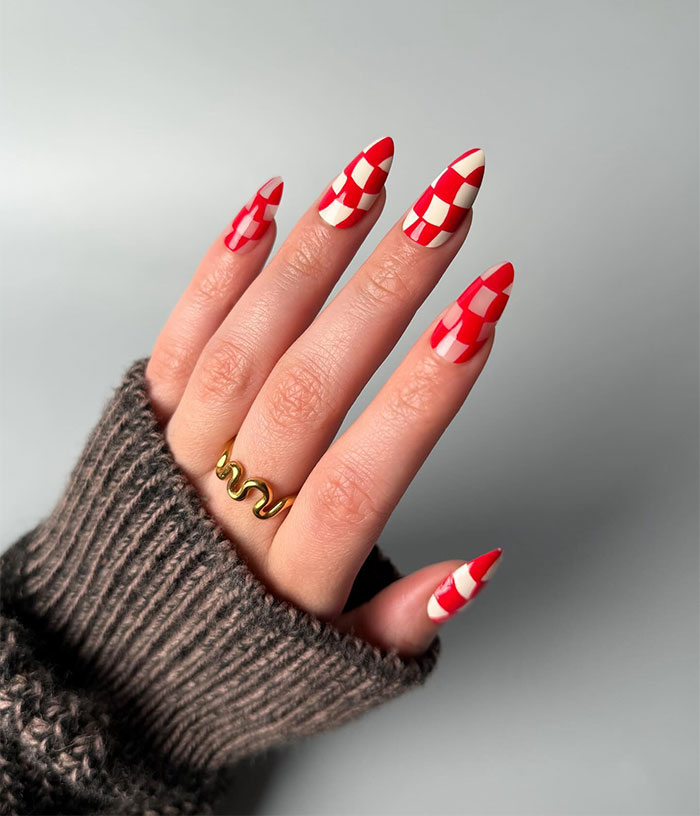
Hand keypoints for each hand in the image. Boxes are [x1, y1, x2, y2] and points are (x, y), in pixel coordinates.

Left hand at [145, 138, 511, 656]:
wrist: (108, 664)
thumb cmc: (228, 660)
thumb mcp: (329, 676)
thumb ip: (399, 626)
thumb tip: (478, 568)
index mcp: (288, 579)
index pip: (363, 473)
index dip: (426, 392)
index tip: (482, 309)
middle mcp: (226, 509)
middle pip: (309, 387)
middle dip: (386, 288)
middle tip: (449, 204)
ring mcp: (176, 459)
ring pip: (244, 347)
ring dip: (311, 258)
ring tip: (372, 178)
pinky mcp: (139, 421)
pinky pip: (176, 339)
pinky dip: (218, 271)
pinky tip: (265, 206)